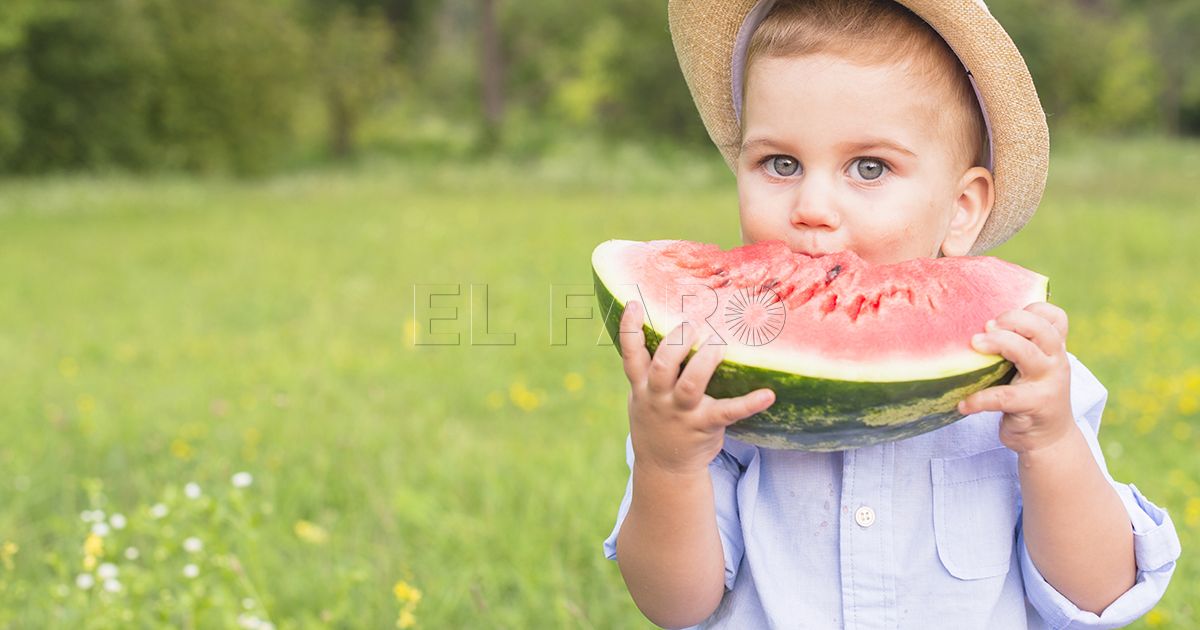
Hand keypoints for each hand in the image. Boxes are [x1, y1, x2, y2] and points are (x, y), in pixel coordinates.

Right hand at [618, 301, 774, 474]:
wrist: (664, 466)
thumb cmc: (656, 419)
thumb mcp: (641, 395)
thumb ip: (646, 368)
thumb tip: (654, 327)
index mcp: (642, 387)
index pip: (631, 355)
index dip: (630, 329)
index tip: (634, 303)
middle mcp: (659, 398)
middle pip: (662, 366)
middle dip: (676, 342)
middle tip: (692, 324)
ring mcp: (681, 413)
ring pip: (690, 385)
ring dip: (705, 361)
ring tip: (718, 343)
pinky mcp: (704, 426)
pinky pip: (728, 413)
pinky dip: (749, 403)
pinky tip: (768, 394)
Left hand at [958, 303, 1074, 453]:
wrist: (1050, 439)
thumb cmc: (1030, 394)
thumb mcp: (1031, 367)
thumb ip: (1018, 345)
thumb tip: (976, 322)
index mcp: (1054, 348)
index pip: (1054, 317)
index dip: (1030, 309)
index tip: (1001, 316)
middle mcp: (1055, 361)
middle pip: (1041, 328)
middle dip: (1011, 321)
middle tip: (984, 328)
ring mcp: (1048, 383)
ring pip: (1026, 353)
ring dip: (998, 344)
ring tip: (974, 344)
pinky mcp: (1035, 405)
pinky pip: (1004, 396)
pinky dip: (980, 399)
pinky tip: (964, 404)